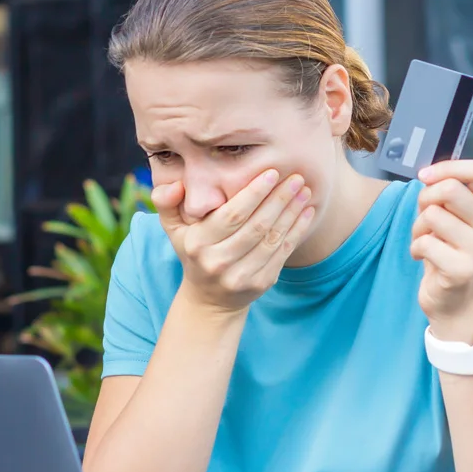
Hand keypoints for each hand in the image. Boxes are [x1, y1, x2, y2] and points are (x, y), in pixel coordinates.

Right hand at [152, 169, 315, 313]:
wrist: (209, 299)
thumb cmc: (193, 252)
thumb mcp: (173, 229)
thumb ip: (166, 202)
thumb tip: (176, 185)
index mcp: (197, 244)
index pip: (231, 216)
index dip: (254, 194)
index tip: (271, 172)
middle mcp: (218, 262)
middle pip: (255, 226)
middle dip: (278, 199)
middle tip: (296, 177)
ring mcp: (240, 276)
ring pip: (272, 239)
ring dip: (291, 213)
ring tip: (304, 191)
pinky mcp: (260, 284)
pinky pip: (282, 253)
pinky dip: (297, 231)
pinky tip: (306, 212)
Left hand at [410, 160, 472, 338]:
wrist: (454, 301)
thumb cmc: (448, 250)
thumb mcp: (453, 218)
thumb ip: (446, 193)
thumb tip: (427, 174)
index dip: (447, 167)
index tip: (424, 176)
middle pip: (449, 189)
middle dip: (425, 199)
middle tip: (424, 218)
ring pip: (432, 215)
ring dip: (418, 227)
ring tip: (425, 240)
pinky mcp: (463, 269)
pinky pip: (424, 242)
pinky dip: (415, 248)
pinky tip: (423, 258)